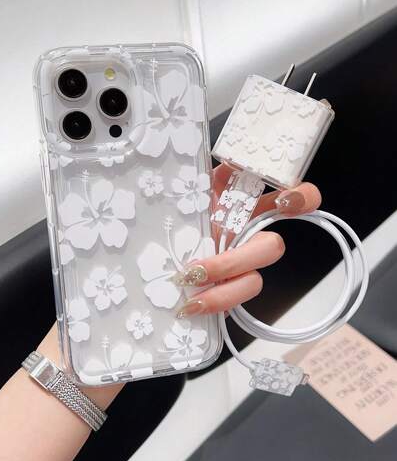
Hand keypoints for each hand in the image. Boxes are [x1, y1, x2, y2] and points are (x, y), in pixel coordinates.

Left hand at [175, 164, 321, 317]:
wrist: (159, 247)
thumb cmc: (179, 211)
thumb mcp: (192, 187)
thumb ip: (206, 174)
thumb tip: (211, 155)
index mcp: (246, 205)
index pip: (293, 196)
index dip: (301, 198)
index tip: (285, 201)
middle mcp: (250, 234)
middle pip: (274, 248)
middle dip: (238, 260)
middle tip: (200, 267)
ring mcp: (243, 265)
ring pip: (255, 281)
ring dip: (221, 288)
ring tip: (187, 285)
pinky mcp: (232, 290)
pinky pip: (235, 301)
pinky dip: (213, 302)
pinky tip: (188, 305)